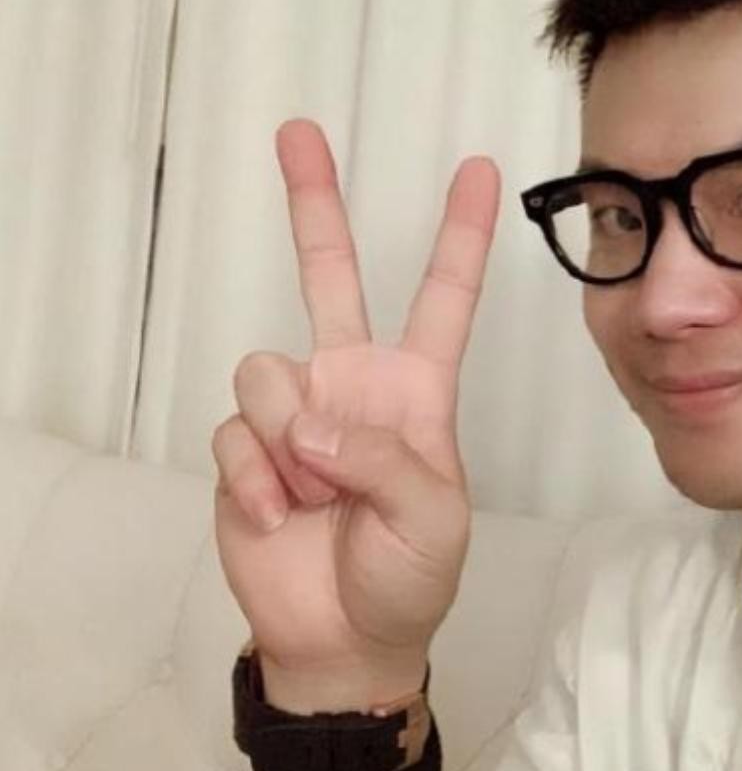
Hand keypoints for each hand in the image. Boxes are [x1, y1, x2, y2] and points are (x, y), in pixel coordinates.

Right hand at [212, 119, 499, 711]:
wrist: (343, 638)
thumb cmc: (409, 574)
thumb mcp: (430, 516)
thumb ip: (381, 457)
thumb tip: (307, 420)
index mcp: (415, 391)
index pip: (442, 299)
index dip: (461, 236)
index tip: (476, 170)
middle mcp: (351, 383)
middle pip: (330, 277)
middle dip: (314, 205)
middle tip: (298, 132)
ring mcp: (293, 412)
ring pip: (266, 371)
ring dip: (292, 443)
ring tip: (317, 497)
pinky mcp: (243, 449)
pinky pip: (235, 434)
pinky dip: (259, 482)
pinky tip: (281, 516)